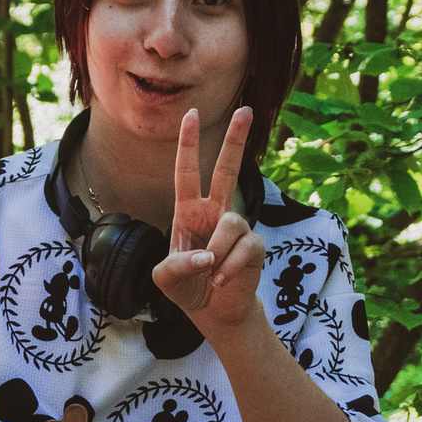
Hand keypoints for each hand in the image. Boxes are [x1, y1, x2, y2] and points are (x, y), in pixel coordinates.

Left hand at [154, 108, 264, 330]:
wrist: (214, 313)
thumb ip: (176, 265)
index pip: (187, 172)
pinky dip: (228, 269)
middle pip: (227, 169)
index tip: (191, 114)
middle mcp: (215, 213)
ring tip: (211, 275)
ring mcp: (237, 228)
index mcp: (189, 212)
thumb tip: (206, 255)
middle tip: (246, 109)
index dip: (189, 143)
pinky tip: (222, 281)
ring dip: (217, 253)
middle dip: (236, 139)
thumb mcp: (165, 278)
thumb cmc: (187, 288)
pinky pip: (243, 249)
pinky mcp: (255, 246)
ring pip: (231, 224)